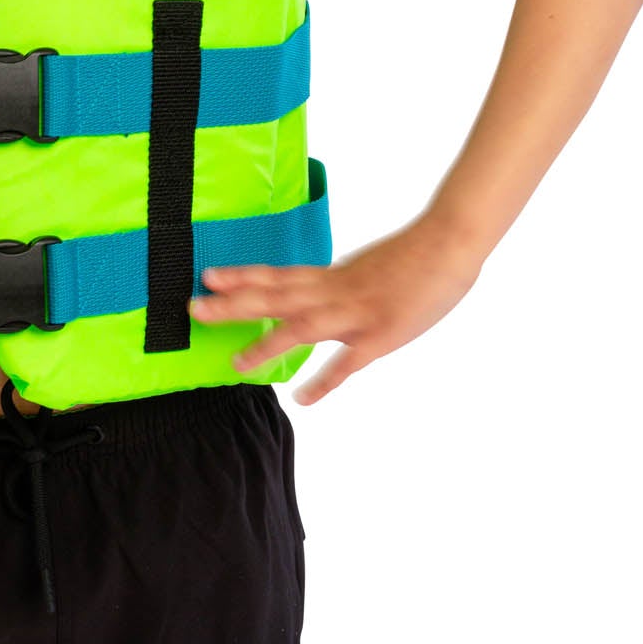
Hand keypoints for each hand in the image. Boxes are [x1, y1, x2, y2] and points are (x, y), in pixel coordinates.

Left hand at [188, 216, 483, 405]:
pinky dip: (324, 381)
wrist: (448, 244)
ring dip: (266, 344)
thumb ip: (339, 284)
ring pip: (301, 327)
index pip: (276, 274)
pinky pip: (347, 363)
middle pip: (274, 296)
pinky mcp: (380, 335)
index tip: (207, 277)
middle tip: (194, 308)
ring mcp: (355, 313)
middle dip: (233, 303)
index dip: (241, 276)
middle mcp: (334, 290)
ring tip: (235, 362)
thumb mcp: (364, 267)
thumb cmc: (411, 257)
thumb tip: (318, 294)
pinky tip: (302, 399)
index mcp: (330, 274)